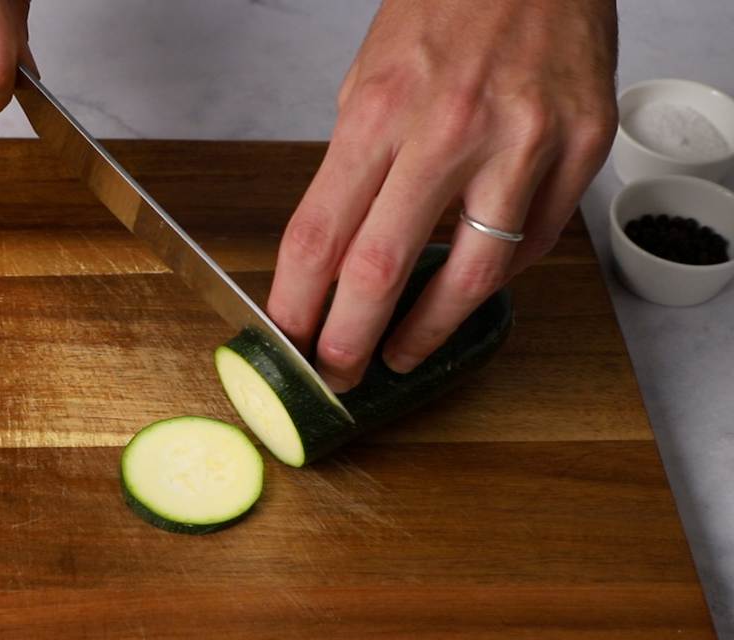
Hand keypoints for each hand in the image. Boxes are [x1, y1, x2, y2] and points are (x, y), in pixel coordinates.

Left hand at [266, 0, 617, 391]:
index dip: (295, 303)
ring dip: (427, 331)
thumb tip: (335, 250)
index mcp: (381, 109)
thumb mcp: (370, 77)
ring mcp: (523, 143)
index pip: (318, 233)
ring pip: (471, 276)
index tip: (288, 340)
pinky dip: (496, 275)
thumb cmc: (448, 9)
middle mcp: (450, 130)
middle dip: (349, 339)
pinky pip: (535, 244)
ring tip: (400, 353)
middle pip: (380, 268)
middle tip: (337, 372)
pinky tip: (469, 285)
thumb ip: (355, 166)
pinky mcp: (581, 149)